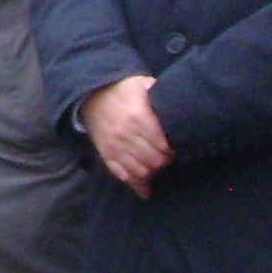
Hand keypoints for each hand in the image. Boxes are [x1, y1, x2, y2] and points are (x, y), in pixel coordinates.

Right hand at [81, 74, 171, 197]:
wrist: (90, 96)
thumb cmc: (121, 91)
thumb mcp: (141, 83)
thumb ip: (160, 92)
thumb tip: (180, 101)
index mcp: (137, 117)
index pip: (163, 145)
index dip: (173, 149)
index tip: (176, 146)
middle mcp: (125, 134)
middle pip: (154, 161)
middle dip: (165, 162)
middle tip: (169, 157)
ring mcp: (114, 147)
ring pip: (140, 171)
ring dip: (153, 172)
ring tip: (158, 166)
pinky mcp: (106, 155)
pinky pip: (122, 175)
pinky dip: (136, 185)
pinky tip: (146, 189)